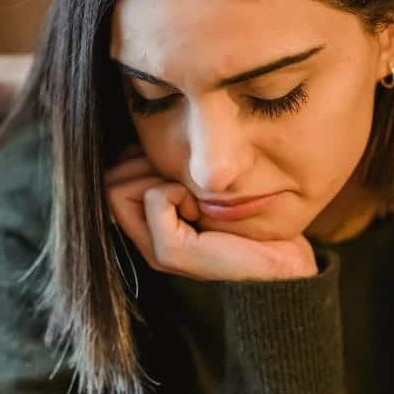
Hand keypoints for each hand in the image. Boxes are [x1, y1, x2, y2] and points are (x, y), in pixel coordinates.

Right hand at [105, 154, 317, 281]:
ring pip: (117, 188)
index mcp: (152, 226)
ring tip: (188, 195)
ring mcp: (155, 249)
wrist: (283, 260)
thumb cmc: (251, 222)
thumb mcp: (204, 189)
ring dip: (154, 178)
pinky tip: (198, 208)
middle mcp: (147, 240)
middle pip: (109, 182)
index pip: (113, 177)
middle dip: (141, 167)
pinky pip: (154, 197)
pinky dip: (174, 191)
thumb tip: (144, 134)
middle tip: (181, 182)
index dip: (138, 162)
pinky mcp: (170, 253)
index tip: (178, 175)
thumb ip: (173, 172)